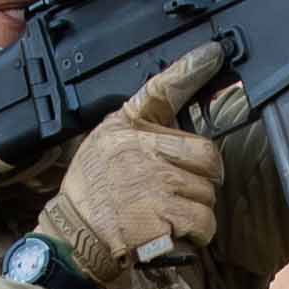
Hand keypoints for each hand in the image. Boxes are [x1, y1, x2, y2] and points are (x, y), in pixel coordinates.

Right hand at [42, 43, 231, 282]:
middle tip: (182, 188)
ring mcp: (154, 183)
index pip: (161, 90)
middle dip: (203, 176)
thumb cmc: (92, 190)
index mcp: (127, 127)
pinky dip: (199, 231)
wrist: (75, 235)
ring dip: (197, 207)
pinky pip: (204, 220)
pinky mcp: (162, 215)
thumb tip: (176, 115)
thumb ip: (139, 126)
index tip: (213, 54)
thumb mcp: (105, 142)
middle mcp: (141, 150)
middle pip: (207, 154)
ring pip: (208, 191)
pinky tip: (177, 230)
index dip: (189, 69)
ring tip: (168, 212)